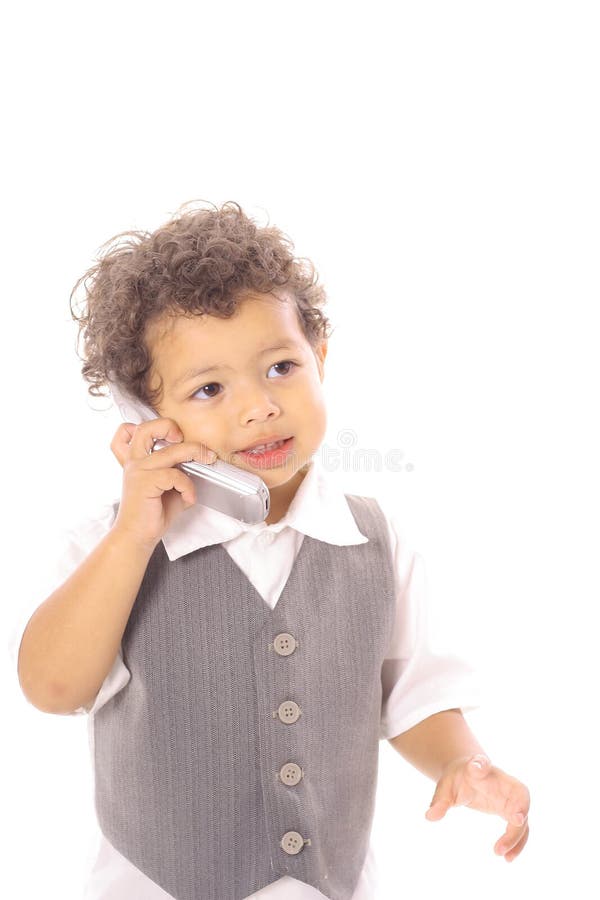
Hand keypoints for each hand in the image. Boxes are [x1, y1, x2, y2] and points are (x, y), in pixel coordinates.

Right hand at [110, 419, 216, 548]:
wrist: (137, 537)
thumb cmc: (153, 513)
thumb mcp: (167, 486)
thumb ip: (177, 469)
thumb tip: (199, 459)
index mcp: (136, 460)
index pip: (130, 430)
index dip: (152, 426)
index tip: (174, 436)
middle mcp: (134, 462)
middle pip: (146, 428)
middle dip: (169, 426)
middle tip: (185, 439)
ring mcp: (138, 471)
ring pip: (172, 451)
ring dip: (195, 452)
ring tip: (208, 460)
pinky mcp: (145, 483)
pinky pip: (176, 476)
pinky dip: (188, 486)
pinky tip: (188, 498)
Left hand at [425, 754, 529, 861]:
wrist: (468, 774)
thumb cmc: (458, 778)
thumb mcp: (445, 786)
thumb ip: (439, 800)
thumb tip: (430, 817)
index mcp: (481, 769)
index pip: (483, 763)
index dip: (482, 764)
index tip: (478, 767)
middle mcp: (502, 782)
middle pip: (519, 795)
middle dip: (520, 808)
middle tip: (514, 821)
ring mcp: (510, 798)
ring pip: (524, 816)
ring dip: (517, 836)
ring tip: (502, 855)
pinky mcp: (512, 812)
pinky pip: (520, 829)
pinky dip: (517, 843)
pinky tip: (507, 859)